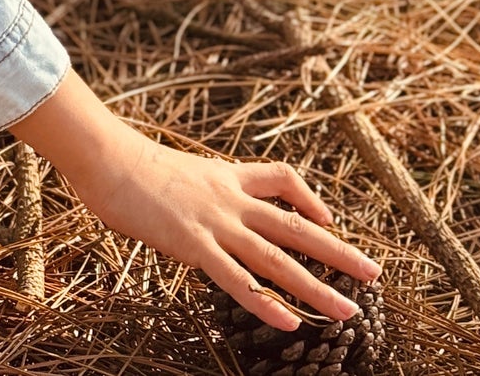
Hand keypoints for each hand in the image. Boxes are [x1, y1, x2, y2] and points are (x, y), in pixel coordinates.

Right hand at [9, 70, 382, 331]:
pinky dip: (267, 303)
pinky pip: (239, 279)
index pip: (280, 178)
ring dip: (317, 287)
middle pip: (296, 225)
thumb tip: (181, 199)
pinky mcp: (194, 245)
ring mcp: (215, 222)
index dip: (309, 198)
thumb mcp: (169, 166)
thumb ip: (187, 186)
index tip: (326, 215)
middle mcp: (229, 198)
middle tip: (373, 273)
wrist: (105, 156)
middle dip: (337, 251)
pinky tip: (291, 324)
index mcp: (224, 174)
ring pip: (277, 258)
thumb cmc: (123, 161)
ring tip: (349, 311)